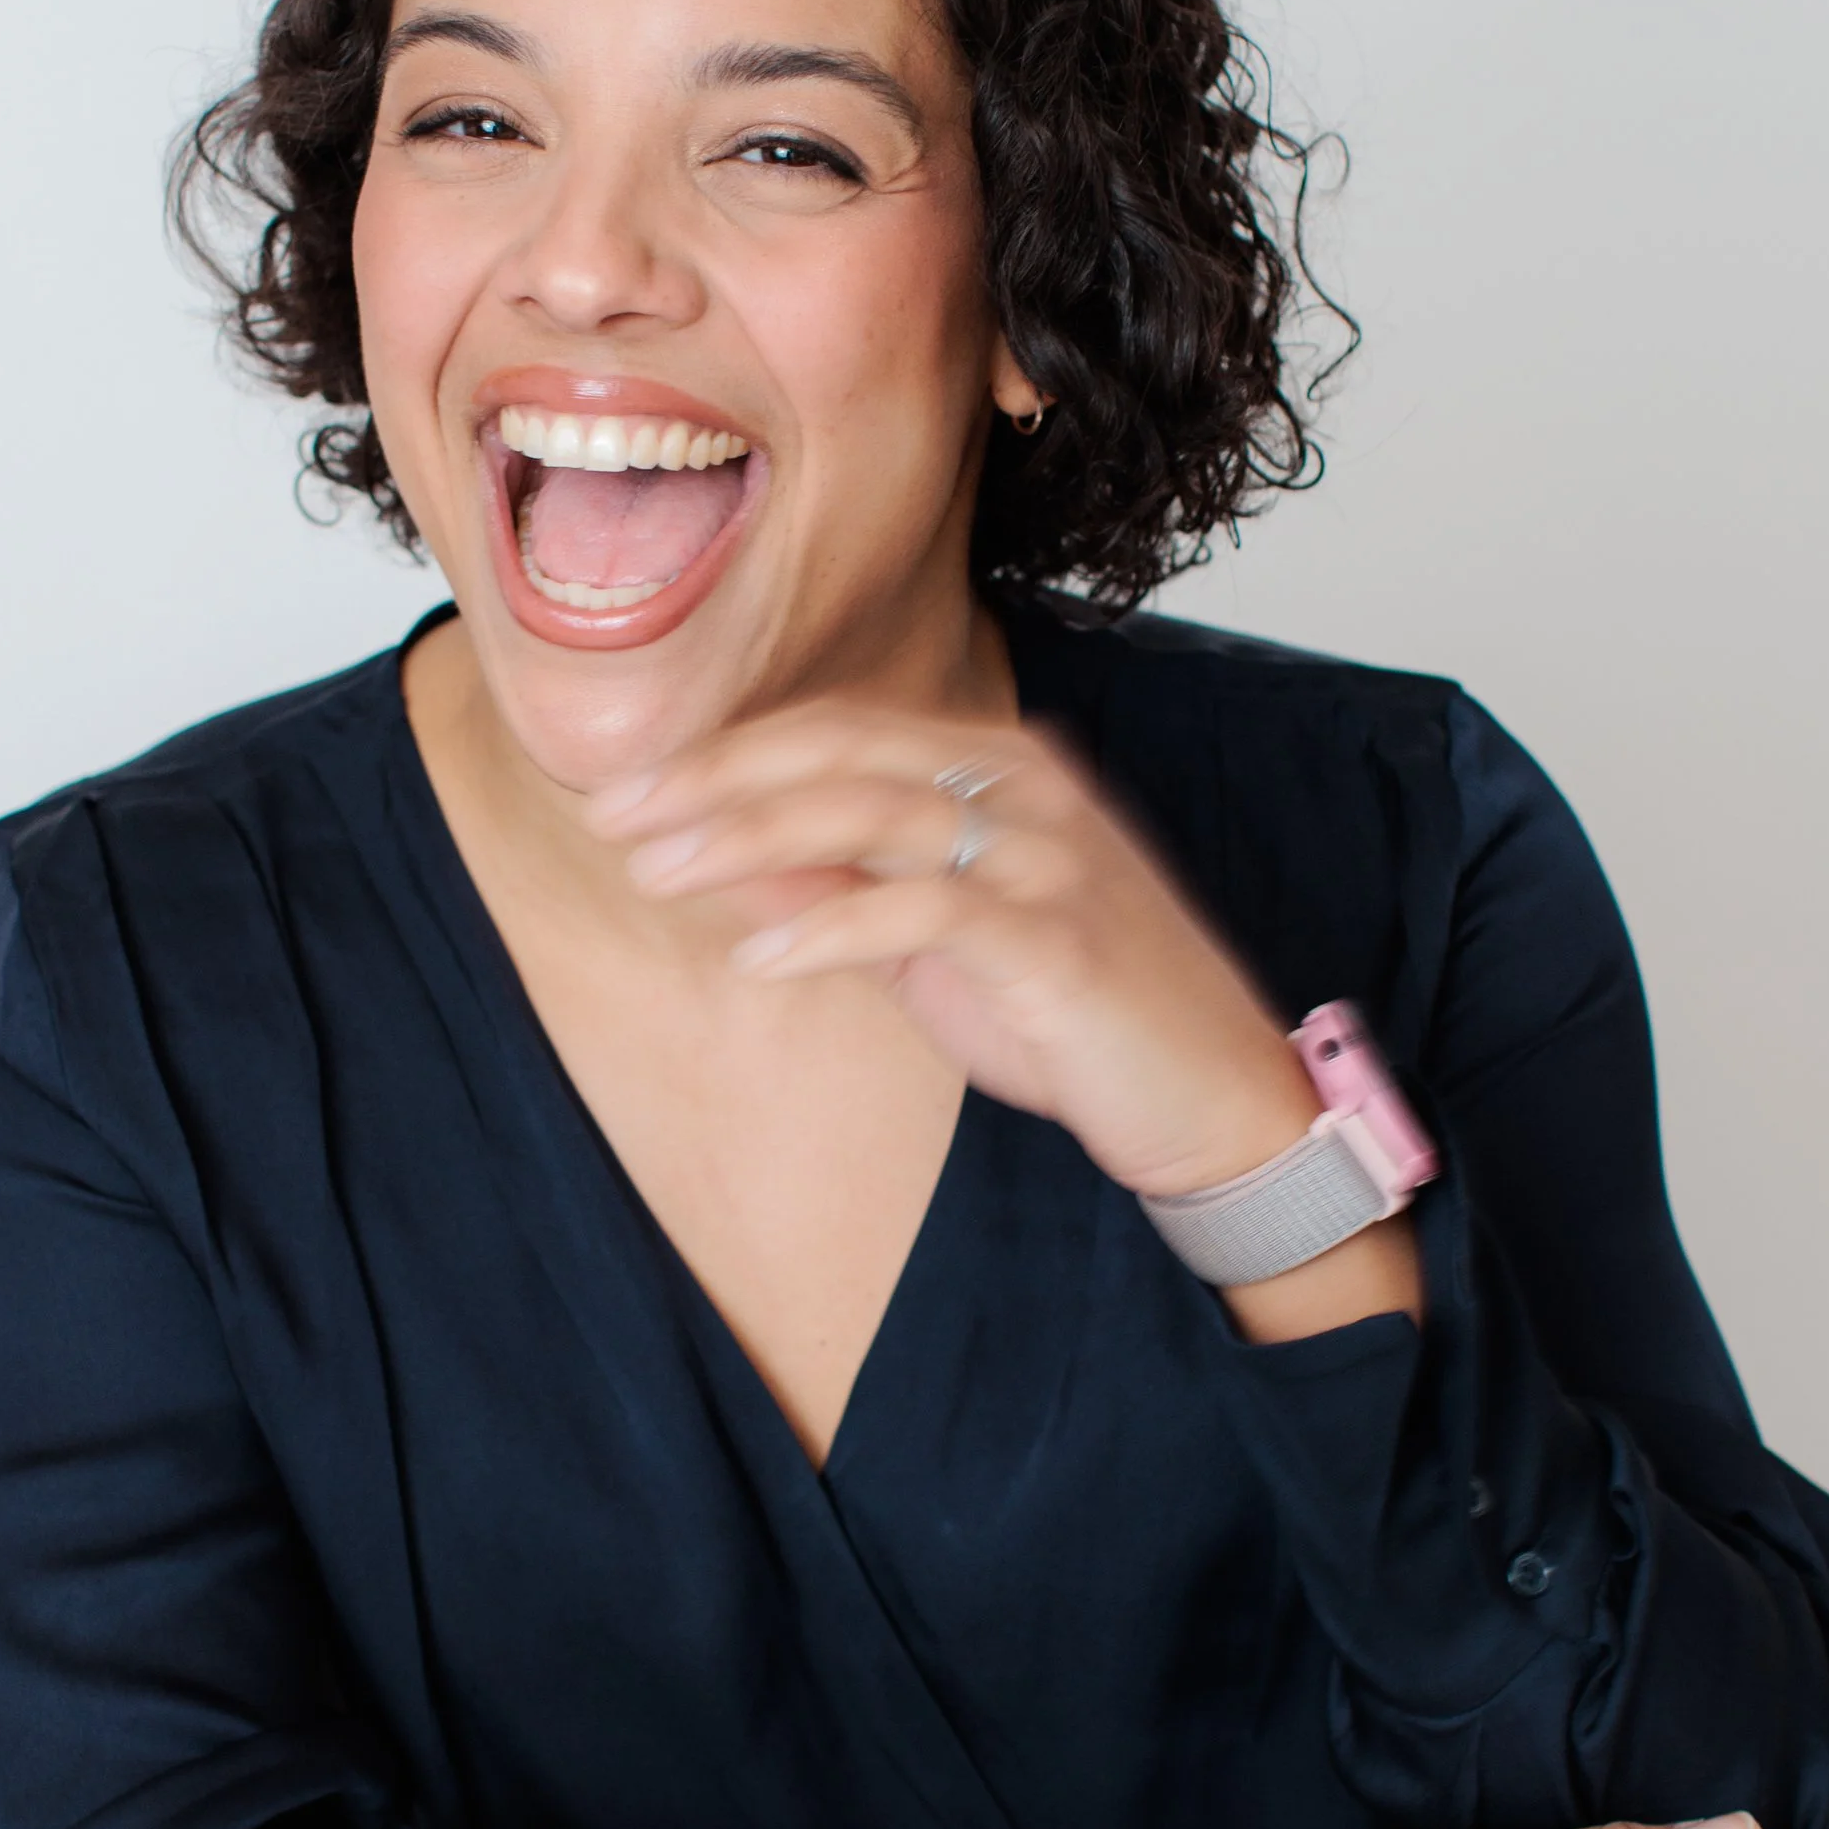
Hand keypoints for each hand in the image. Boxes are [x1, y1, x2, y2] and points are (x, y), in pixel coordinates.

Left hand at [585, 697, 1321, 1205]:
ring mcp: (1048, 857)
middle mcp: (1027, 790)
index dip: (724, 753)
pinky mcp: (1058, 939)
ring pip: (873, 813)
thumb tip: (719, 859)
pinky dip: (833, 927)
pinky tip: (761, 955)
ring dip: (750, 839)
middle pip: (842, 755)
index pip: (838, 731)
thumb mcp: (935, 947)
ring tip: (657, 871)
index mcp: (1000, 767)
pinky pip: (926, 911)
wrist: (1214, 1098)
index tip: (626, 791)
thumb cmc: (1075, 1016)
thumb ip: (840, 891)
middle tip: (614, 817)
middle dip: (713, 781)